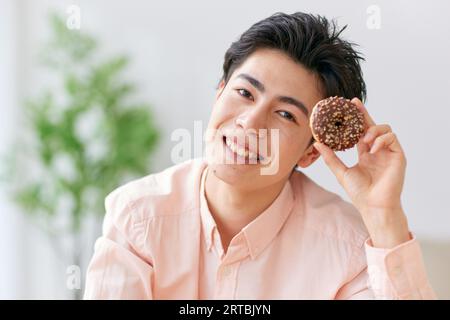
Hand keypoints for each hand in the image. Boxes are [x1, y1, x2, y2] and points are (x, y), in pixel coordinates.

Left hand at [314, 98, 410, 247]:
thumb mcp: (341, 172)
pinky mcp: (398, 156)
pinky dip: (381, 140)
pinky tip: (371, 149)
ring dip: (372, 130)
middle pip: (373, 126)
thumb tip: (317, 143)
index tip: (348, 106)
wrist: (373, 206)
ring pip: (385, 129)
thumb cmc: (359, 192)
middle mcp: (378, 150)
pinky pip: (392, 138)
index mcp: (365, 153)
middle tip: (354, 104)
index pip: (361, 131)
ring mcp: (388, 152)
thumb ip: (330, 157)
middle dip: (364, 114)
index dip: (356, 118)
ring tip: (363, 140)